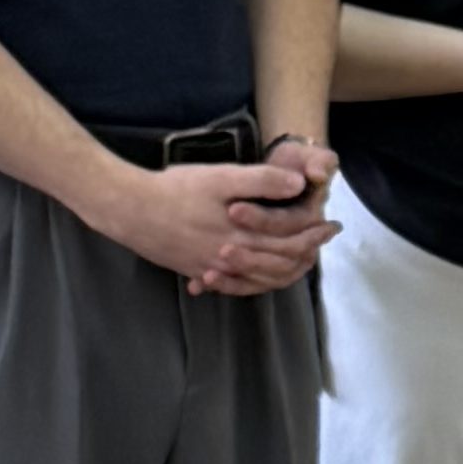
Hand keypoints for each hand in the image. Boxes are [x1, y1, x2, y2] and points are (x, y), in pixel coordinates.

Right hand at [110, 152, 335, 293]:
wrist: (130, 211)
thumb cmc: (176, 190)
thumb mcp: (221, 177)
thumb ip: (261, 181)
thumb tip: (298, 185)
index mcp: (244, 236)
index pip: (292, 241)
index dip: (315, 232)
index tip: (332, 223)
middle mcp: (233, 260)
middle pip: (281, 264)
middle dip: (307, 252)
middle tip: (323, 240)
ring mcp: (215, 270)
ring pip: (260, 280)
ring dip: (284, 270)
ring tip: (299, 259)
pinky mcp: (198, 271)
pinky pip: (234, 286)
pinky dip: (253, 283)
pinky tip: (256, 277)